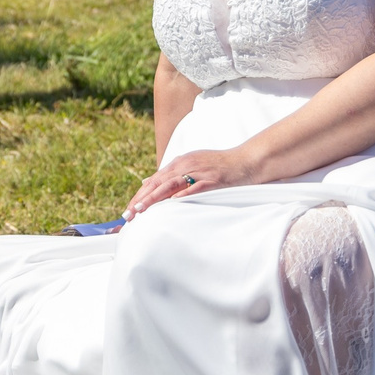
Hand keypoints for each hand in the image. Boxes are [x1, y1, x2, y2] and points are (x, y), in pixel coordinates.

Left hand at [123, 145, 263, 219]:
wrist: (246, 160)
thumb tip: (147, 182)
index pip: (154, 180)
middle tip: (128, 214)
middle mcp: (186, 165)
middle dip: (141, 199)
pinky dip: (183, 194)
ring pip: (171, 184)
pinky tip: (172, 203)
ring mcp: (199, 172)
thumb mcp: (191, 164)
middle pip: (158, 183)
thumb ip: (170, 174)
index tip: (129, 210)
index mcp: (179, 163)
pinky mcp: (213, 180)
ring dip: (154, 198)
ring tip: (142, 209)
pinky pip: (196, 187)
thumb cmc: (219, 166)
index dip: (140, 195)